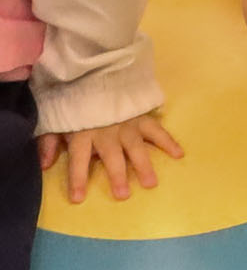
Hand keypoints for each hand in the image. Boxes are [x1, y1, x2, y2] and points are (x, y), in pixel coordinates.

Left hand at [38, 113, 183, 203]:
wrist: (96, 71)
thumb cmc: (75, 102)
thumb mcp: (56, 120)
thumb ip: (50, 142)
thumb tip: (45, 165)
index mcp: (83, 134)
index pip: (79, 160)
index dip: (77, 179)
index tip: (78, 198)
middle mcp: (107, 132)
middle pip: (112, 156)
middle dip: (117, 175)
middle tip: (123, 195)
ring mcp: (128, 124)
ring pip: (136, 147)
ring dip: (144, 165)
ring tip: (150, 183)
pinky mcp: (142, 116)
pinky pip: (157, 129)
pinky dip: (168, 141)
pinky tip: (179, 154)